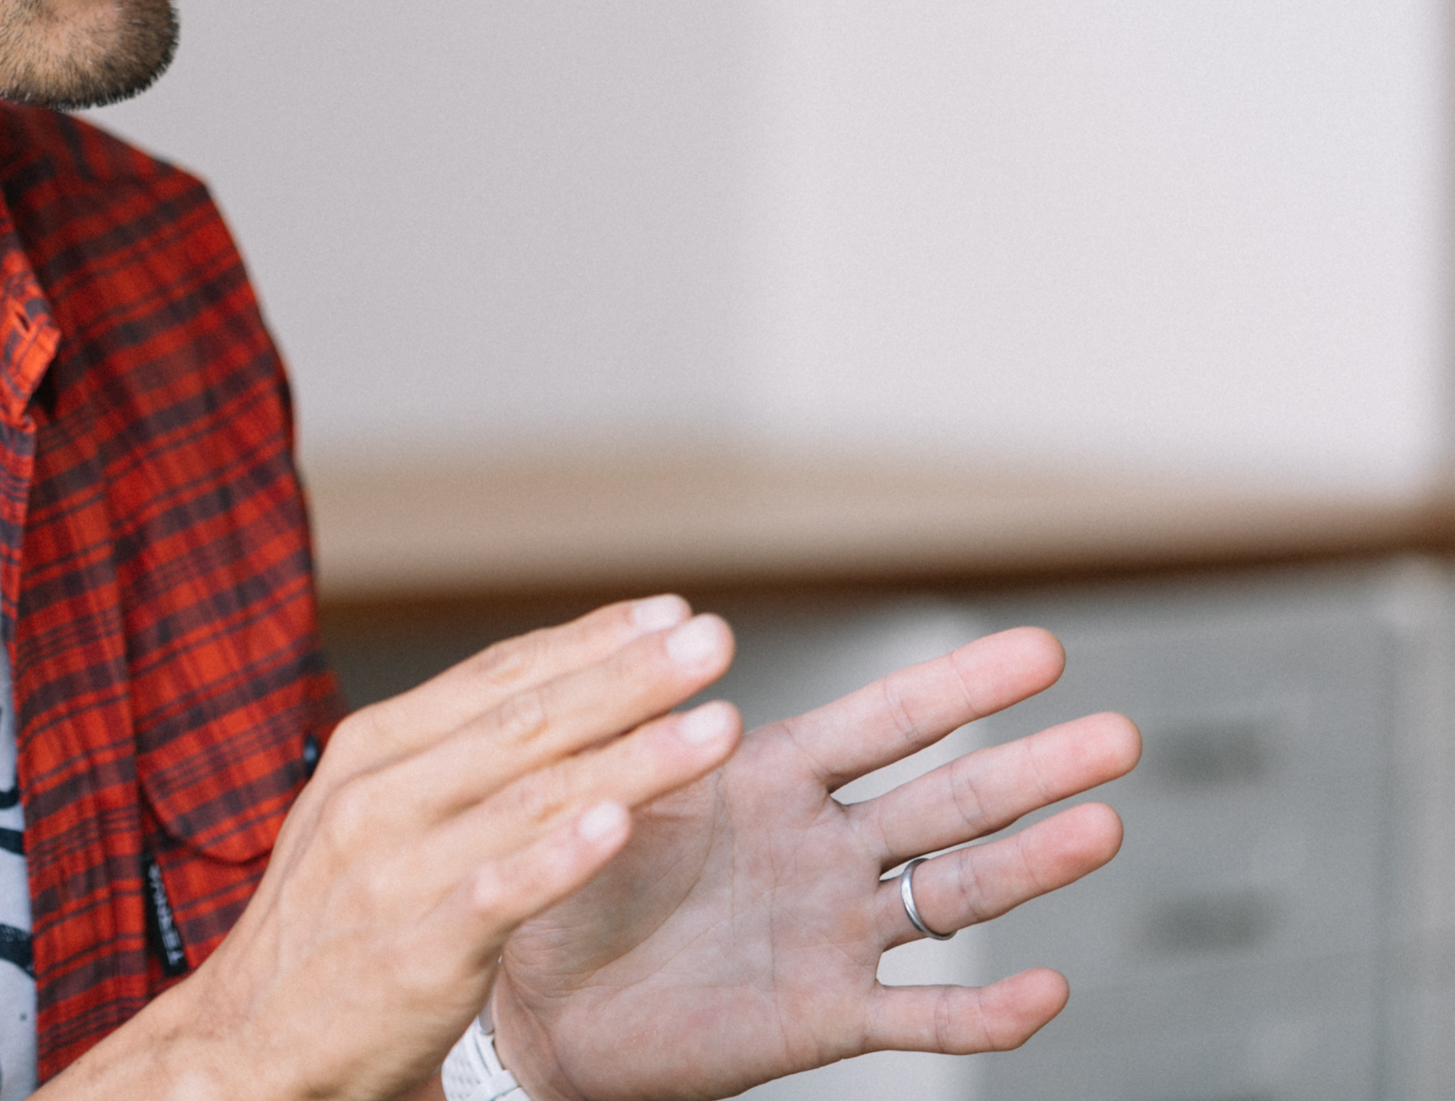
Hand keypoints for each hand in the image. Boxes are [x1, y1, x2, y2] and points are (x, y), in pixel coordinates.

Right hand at [45, 595, 745, 1100]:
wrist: (245, 1044)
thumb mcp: (367, 819)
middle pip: (524, 719)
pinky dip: (557, 857)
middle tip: (710, 639)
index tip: (665, 610)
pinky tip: (614, 824)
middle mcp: (379, 796)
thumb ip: (446, 764)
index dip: (587, 641)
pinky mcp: (413, 952)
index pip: (494, 676)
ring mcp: (393, 871)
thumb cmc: (322, 930)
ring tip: (712, 726)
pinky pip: (496, 893)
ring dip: (632, 756)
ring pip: (529, 796)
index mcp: (370, 752)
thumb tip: (549, 705)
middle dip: (629, 676)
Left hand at [490, 627, 1142, 1100]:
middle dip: (1032, 768)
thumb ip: (647, 724)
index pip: (883, 722)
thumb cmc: (552, 878)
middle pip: (947, 801)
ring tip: (1105, 827)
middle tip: (1118, 733)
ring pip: (953, 895)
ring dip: (1031, 865)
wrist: (528, 1001)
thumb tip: (689, 631)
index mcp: (768, 781)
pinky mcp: (824, 1016)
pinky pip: (922, 1016)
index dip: (960, 688)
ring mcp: (832, 932)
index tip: (1041, 651)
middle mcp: (819, 850)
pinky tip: (1047, 989)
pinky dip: (986, 1011)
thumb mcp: (594, 786)